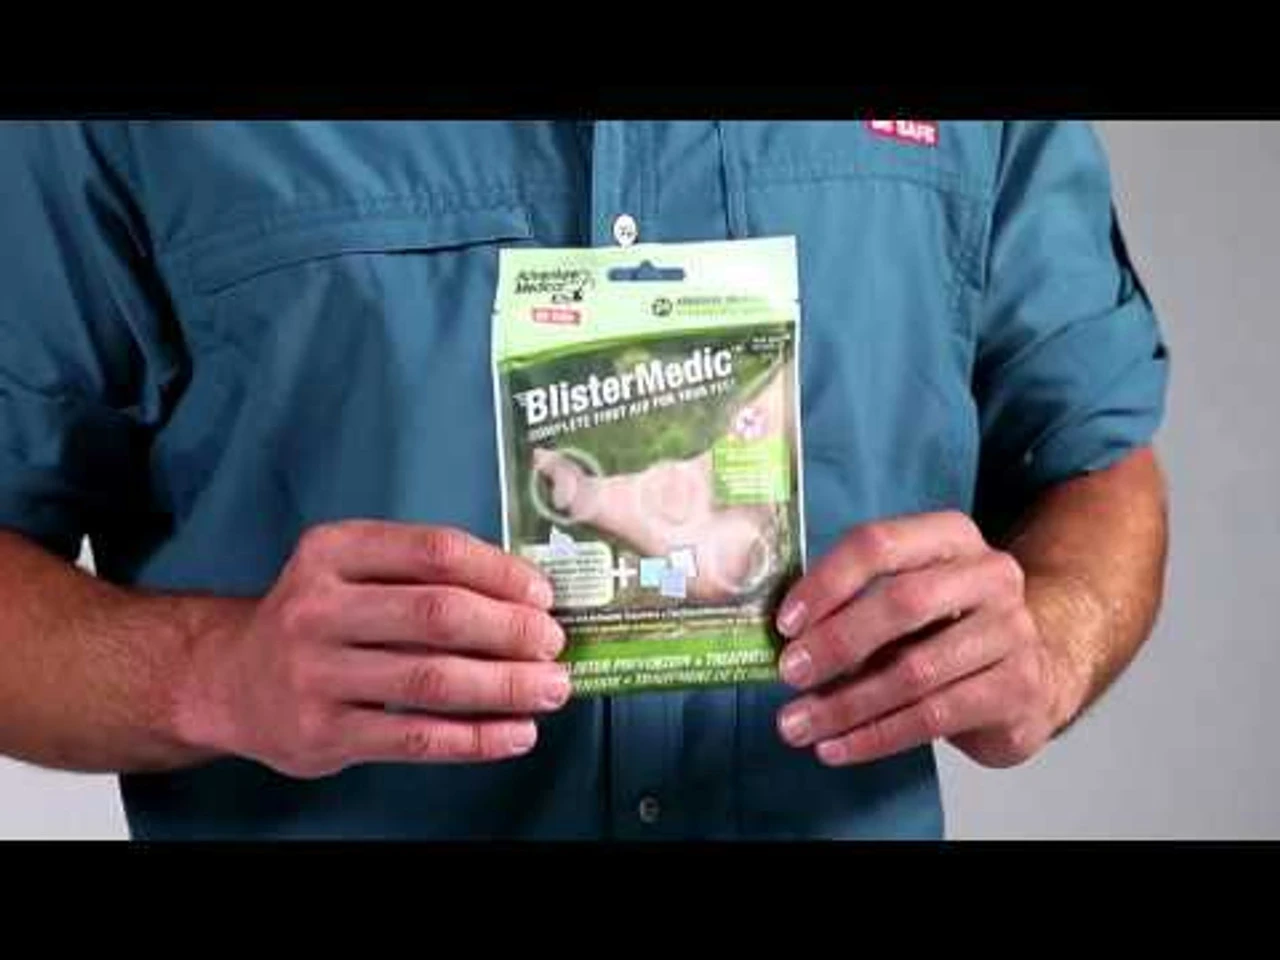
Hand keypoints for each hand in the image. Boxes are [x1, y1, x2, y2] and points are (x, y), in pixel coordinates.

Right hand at [178, 521, 569, 777]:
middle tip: (554, 645)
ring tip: (552, 689)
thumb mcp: (350, 571)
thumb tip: (525, 598)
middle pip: (438, 615)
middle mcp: (317, 607)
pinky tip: (516, 733)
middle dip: (511, 631)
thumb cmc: (317, 620)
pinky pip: (417, 738)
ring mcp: (315, 673)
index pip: (435, 552)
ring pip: (433, 681)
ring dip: (506, 687)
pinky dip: (477, 739)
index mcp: (333, 550)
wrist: (229, 681)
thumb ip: (420, 575)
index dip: (501, 573)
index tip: (543, 595)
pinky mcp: (322, 733)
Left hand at [773, 511, 1066, 768]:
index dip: (827, 583)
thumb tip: (784, 639)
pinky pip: (934, 716)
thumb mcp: (908, 598)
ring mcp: (1012, 631)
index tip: (785, 623)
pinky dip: (876, 736)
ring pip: (915, 672)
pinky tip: (838, 747)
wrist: (1033, 673)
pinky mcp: (1018, 688)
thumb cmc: (947, 629)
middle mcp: (989, 575)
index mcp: (951, 536)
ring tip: (799, 725)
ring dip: (846, 704)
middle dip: (836, 643)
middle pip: (902, 603)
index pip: (879, 544)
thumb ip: (855, 603)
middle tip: (789, 674)